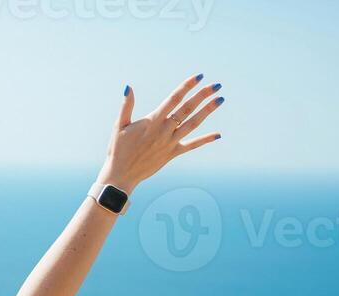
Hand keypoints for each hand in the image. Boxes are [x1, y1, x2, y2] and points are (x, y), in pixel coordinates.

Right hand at [98, 74, 224, 193]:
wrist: (121, 175)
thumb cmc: (118, 149)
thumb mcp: (119, 126)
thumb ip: (126, 106)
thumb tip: (129, 87)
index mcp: (152, 121)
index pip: (173, 99)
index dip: (187, 87)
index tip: (199, 77)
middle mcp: (164, 130)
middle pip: (187, 109)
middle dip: (202, 96)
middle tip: (216, 85)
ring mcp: (170, 142)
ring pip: (193, 124)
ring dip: (207, 111)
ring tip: (220, 100)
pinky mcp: (172, 154)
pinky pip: (191, 146)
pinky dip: (205, 140)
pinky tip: (218, 134)